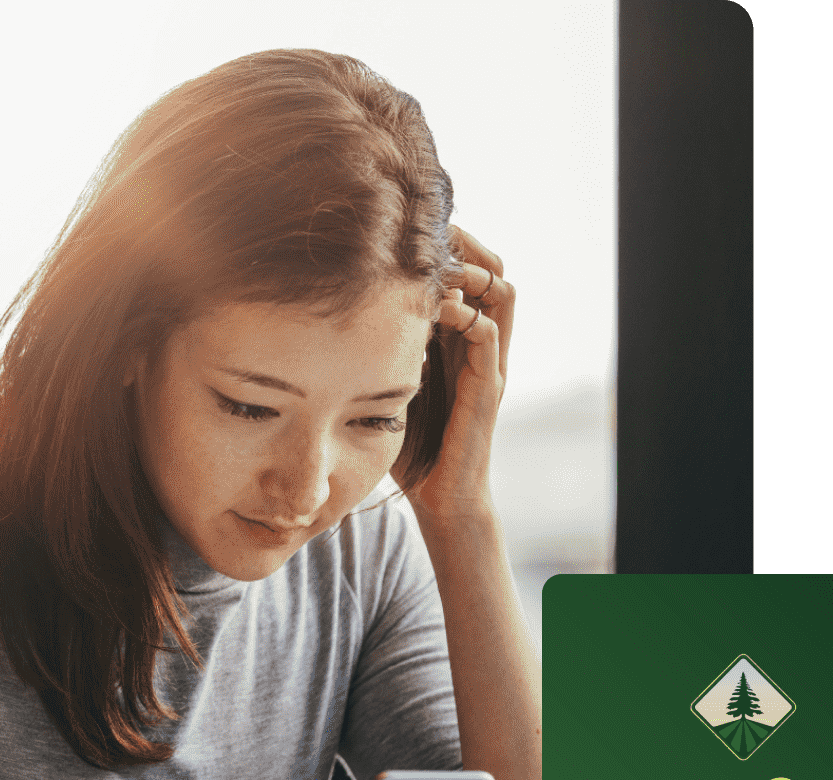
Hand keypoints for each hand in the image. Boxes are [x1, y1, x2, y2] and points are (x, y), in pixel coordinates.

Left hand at [393, 225, 514, 523]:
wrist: (438, 496)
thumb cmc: (410, 444)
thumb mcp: (386, 380)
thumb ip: (376, 348)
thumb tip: (330, 313)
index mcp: (458, 337)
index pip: (468, 270)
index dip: (447, 244)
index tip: (406, 229)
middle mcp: (479, 342)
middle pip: (491, 267)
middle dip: (464, 244)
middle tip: (427, 235)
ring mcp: (488, 362)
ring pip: (501, 290)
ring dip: (470, 272)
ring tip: (434, 270)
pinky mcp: (487, 386)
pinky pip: (486, 332)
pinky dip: (462, 313)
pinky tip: (430, 313)